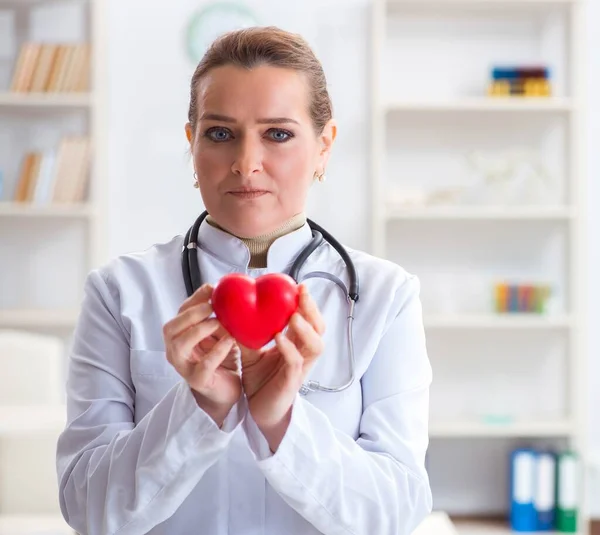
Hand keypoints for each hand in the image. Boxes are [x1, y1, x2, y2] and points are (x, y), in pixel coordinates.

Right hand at [163, 284, 240, 426]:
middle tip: (211, 306)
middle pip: (170, 328)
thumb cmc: (221, 358)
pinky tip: (230, 342)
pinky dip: (216, 352)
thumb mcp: (219, 333)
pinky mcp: (198, 382)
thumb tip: (224, 290)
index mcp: (181, 335)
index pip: (180, 313)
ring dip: (198, 331)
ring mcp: (184, 367)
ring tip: (217, 323)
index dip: (194, 299)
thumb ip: (217, 316)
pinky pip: (202, 367)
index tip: (212, 288)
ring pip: (179, 346)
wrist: (226, 391)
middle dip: (190, 314)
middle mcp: (176, 351)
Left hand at [240, 284, 324, 449]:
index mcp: (296, 346)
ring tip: (292, 316)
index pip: (309, 321)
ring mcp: (300, 369)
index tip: (299, 286)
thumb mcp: (251, 353)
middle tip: (301, 294)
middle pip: (319, 329)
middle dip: (312, 310)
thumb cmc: (260, 381)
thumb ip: (247, 335)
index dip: (308, 304)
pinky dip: (288, 348)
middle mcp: (303, 355)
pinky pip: (295, 362)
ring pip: (315, 346)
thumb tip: (232, 312)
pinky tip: (278, 337)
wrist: (258, 412)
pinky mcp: (292, 383)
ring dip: (305, 328)